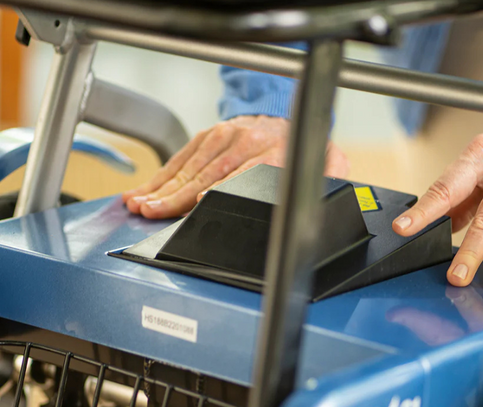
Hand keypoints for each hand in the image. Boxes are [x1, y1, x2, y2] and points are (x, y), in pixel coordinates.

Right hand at [122, 115, 349, 218]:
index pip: (240, 177)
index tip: (196, 204)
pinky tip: (144, 189)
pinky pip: (182, 157)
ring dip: (162, 187)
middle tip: (153, 211)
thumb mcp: (329, 163)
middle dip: (177, 195)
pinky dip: (161, 175)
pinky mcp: (209, 136)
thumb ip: (332, 177)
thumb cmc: (303, 149)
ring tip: (140, 205)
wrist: (288, 113)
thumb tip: (335, 194)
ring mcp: (225, 137)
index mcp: (275, 154)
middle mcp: (247, 143)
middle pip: (208, 175)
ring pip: (190, 166)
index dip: (216, 191)